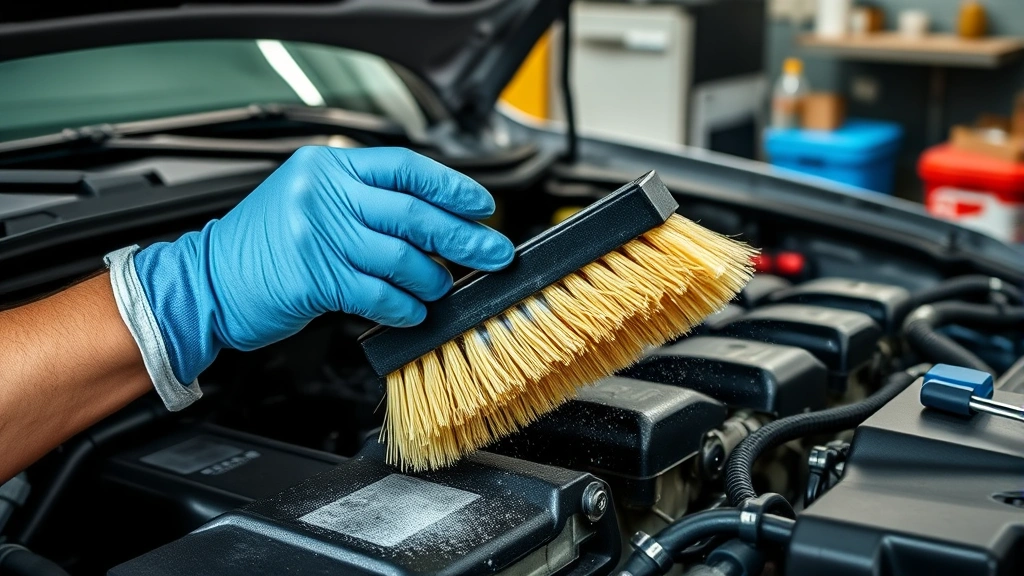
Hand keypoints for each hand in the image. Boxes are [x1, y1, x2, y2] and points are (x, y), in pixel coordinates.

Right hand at [133, 146, 513, 383]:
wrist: (203, 281)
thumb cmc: (263, 248)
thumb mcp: (310, 202)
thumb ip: (365, 203)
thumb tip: (435, 221)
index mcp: (329, 167)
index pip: (406, 168)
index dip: (451, 187)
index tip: (481, 207)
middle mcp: (324, 194)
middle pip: (413, 212)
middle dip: (463, 235)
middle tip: (493, 251)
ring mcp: (317, 234)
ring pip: (399, 257)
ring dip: (431, 278)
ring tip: (441, 287)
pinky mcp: (313, 277)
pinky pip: (376, 293)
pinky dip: (403, 306)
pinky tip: (413, 311)